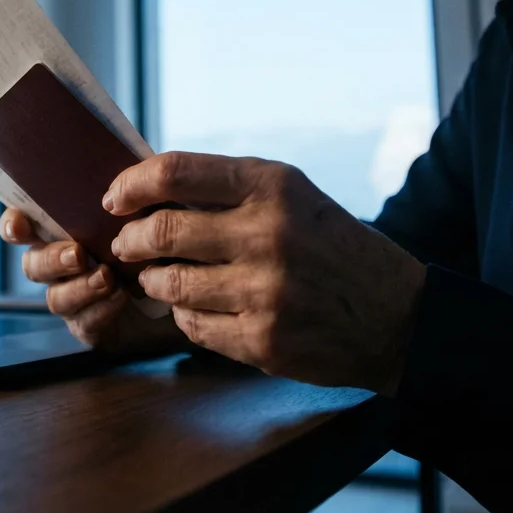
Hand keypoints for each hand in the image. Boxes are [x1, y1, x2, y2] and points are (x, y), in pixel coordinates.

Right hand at [1, 209, 188, 354]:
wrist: (188, 284)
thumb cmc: (159, 238)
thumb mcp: (145, 209)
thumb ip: (126, 195)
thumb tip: (118, 184)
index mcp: (63, 231)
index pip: (21, 226)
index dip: (13, 226)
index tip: (21, 227)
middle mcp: (59, 265)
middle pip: (32, 265)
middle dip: (52, 260)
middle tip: (79, 255)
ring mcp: (72, 298)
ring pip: (54, 298)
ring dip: (79, 287)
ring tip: (108, 278)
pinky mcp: (90, 327)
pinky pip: (82, 323)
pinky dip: (99, 310)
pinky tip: (121, 298)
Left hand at [104, 152, 425, 394]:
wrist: (398, 316)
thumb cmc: (332, 246)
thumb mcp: (294, 196)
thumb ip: (227, 190)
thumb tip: (145, 190)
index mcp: (273, 187)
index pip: (176, 172)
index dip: (131, 184)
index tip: (114, 198)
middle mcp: (268, 235)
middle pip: (161, 232)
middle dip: (130, 240)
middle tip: (126, 244)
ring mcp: (264, 292)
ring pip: (169, 285)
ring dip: (153, 282)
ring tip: (160, 277)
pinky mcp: (262, 340)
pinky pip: (192, 326)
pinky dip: (184, 317)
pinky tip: (199, 307)